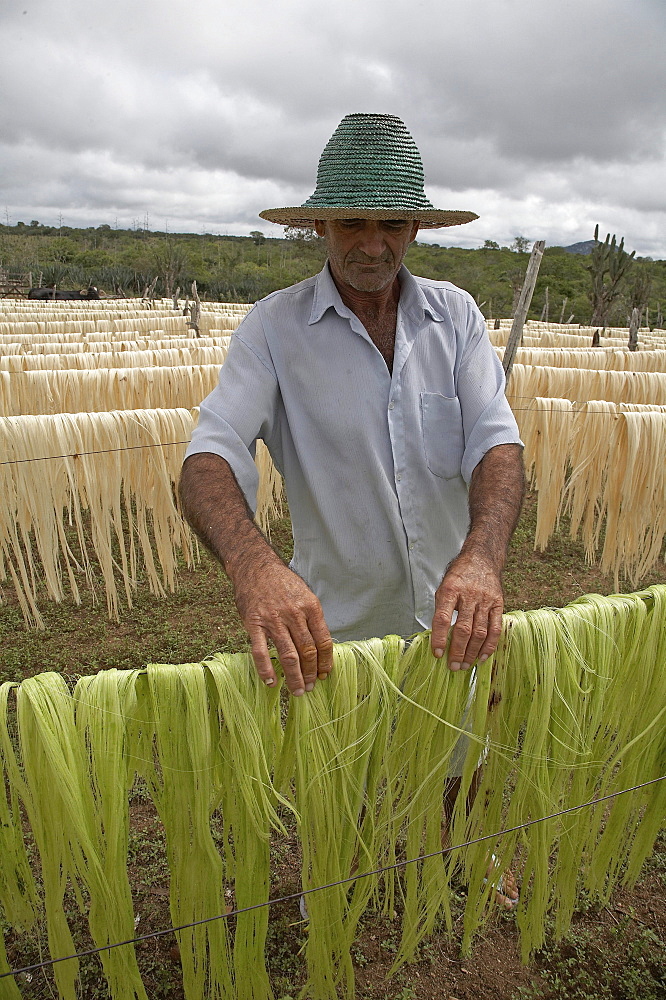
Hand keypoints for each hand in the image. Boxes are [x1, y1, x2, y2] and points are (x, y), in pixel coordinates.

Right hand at [233, 557, 333, 695]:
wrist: (255, 567)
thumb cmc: (282, 582)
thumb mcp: (304, 594)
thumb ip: (312, 619)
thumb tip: (320, 647)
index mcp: (311, 607)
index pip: (323, 640)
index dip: (326, 661)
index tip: (325, 674)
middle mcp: (294, 614)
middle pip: (307, 651)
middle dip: (311, 673)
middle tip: (311, 688)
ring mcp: (273, 620)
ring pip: (288, 654)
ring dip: (294, 676)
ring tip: (297, 691)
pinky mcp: (254, 623)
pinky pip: (261, 651)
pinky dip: (266, 668)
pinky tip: (271, 681)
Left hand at [431, 551, 503, 670]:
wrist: (481, 559)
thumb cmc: (459, 576)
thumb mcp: (443, 587)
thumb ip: (441, 610)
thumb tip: (438, 637)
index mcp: (450, 590)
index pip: (443, 618)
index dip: (439, 638)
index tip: (437, 654)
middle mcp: (469, 596)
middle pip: (463, 629)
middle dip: (457, 651)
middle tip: (453, 666)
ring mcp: (485, 601)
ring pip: (480, 632)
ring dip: (472, 652)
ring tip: (465, 665)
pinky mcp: (498, 604)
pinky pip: (495, 628)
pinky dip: (489, 645)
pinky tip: (482, 656)